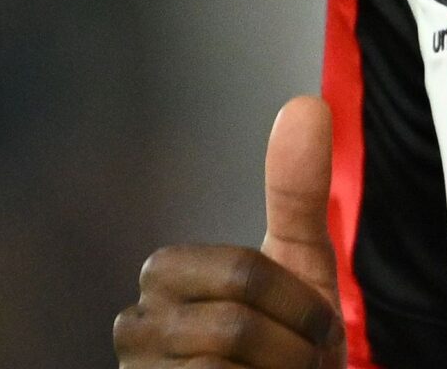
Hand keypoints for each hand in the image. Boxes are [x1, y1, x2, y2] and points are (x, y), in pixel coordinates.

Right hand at [114, 96, 346, 368]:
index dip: (298, 304)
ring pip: (226, 362)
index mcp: (164, 277)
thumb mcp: (302, 263)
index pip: (243, 274)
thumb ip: (298, 189)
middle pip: (236, 321)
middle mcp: (135, 325)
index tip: (312, 326)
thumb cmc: (290, 340)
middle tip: (301, 360)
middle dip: (292, 345)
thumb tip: (306, 104)